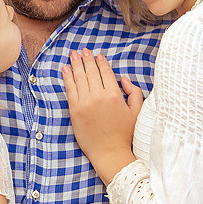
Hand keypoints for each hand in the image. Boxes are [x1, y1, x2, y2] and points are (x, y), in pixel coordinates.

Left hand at [61, 49, 143, 182]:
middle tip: (83, 50)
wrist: (110, 153)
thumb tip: (123, 78)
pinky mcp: (74, 111)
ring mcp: (85, 103)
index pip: (106, 72)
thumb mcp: (137, 112)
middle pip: (91, 72)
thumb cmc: (125, 134)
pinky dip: (67, 78)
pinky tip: (65, 69)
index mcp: (115, 95)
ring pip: (79, 78)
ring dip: (76, 64)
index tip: (98, 56)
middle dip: (87, 59)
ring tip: (74, 55)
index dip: (101, 62)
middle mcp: (99, 96)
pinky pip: (70, 90)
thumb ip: (134, 92)